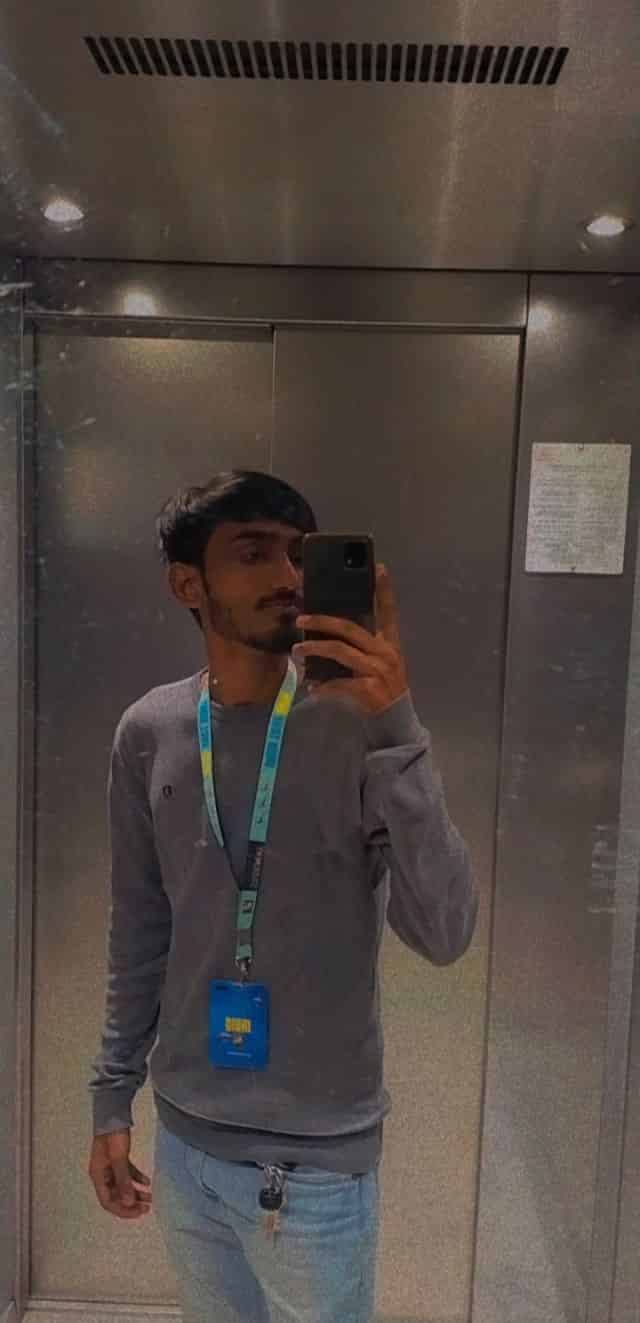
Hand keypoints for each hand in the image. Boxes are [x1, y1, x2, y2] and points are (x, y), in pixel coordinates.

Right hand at [88, 1128, 151, 1219]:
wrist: (113, 1115)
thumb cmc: (113, 1136)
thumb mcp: (119, 1159)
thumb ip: (124, 1181)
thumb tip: (129, 1203)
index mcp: (98, 1176)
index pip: (108, 1202)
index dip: (123, 1210)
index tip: (139, 1212)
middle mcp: (102, 1174)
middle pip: (116, 1196)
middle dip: (131, 1203)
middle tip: (147, 1207)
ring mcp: (110, 1167)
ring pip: (123, 1186)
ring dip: (135, 1192)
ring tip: (150, 1197)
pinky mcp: (117, 1159)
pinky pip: (127, 1174)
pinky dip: (136, 1179)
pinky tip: (147, 1181)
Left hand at [293, 563, 408, 714]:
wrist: (395, 721)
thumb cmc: (384, 688)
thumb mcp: (380, 663)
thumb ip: (362, 648)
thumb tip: (327, 634)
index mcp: (390, 643)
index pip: (388, 611)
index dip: (384, 589)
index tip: (379, 567)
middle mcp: (385, 652)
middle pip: (349, 629)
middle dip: (322, 622)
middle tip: (301, 619)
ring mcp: (377, 670)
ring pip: (339, 651)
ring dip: (314, 650)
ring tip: (297, 651)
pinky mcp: (368, 689)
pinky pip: (338, 683)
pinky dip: (322, 685)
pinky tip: (312, 687)